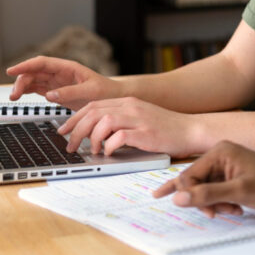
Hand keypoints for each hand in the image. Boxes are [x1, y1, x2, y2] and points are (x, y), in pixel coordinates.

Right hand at [6, 56, 122, 109]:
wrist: (114, 98)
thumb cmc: (107, 92)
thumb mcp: (91, 92)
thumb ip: (71, 92)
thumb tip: (50, 95)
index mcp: (69, 68)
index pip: (43, 63)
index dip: (26, 65)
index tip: (11, 70)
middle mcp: (61, 73)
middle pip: (34, 72)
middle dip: (21, 80)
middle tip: (14, 94)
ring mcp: (57, 82)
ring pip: (34, 80)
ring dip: (22, 86)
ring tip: (14, 97)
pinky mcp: (56, 92)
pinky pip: (37, 88)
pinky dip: (27, 91)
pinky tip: (19, 95)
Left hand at [57, 97, 201, 156]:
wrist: (191, 129)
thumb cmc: (166, 128)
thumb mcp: (140, 118)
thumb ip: (119, 120)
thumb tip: (94, 133)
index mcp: (127, 102)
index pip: (92, 105)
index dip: (74, 119)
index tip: (63, 131)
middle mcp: (131, 107)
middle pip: (93, 113)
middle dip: (75, 131)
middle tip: (70, 146)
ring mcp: (138, 118)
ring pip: (102, 123)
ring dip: (92, 139)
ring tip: (94, 151)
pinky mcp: (145, 133)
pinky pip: (118, 137)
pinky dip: (109, 147)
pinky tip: (110, 153)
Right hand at [153, 140, 254, 216]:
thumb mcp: (239, 192)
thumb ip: (208, 194)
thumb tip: (179, 198)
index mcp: (220, 152)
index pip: (188, 176)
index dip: (192, 196)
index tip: (207, 211)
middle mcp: (220, 155)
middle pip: (193, 183)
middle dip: (205, 201)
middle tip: (218, 212)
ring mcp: (225, 165)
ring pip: (203, 190)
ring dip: (214, 204)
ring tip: (233, 209)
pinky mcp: (230, 176)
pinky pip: (214, 191)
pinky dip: (220, 203)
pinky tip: (231, 209)